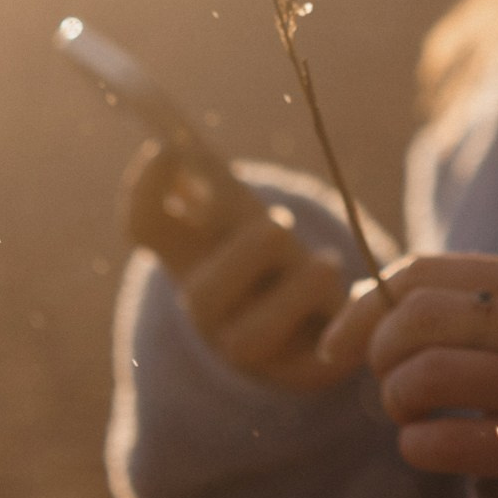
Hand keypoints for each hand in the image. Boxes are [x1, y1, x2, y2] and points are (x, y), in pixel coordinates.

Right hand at [121, 142, 349, 391]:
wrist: (312, 323)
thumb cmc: (272, 251)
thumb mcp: (248, 209)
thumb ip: (214, 177)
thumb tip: (174, 122)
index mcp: (186, 256)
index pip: (143, 225)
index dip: (145, 187)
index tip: (169, 146)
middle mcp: (205, 307)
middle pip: (201, 295)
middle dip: (246, 255)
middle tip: (280, 226)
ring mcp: (245, 349)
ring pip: (253, 336)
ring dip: (298, 289)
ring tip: (326, 264)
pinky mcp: (296, 374)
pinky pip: (313, 358)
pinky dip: (338, 319)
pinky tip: (354, 294)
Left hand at [316, 254, 497, 497]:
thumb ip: (451, 302)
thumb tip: (356, 302)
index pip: (420, 272)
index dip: (363, 307)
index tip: (337, 346)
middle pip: (417, 319)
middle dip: (379, 353)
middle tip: (389, 381)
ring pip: (424, 377)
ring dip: (396, 401)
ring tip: (411, 413)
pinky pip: (441, 442)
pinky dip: (414, 446)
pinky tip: (429, 446)